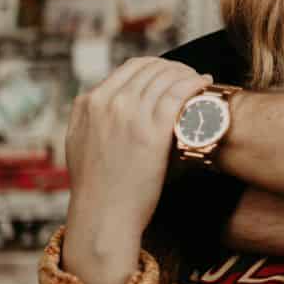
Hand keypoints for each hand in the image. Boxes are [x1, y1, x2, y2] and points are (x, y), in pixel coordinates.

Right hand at [62, 57, 210, 283]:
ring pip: (167, 77)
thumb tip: (99, 98)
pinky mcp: (152, 130)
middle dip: (176, 68)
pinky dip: (195, 84)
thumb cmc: (96, 188)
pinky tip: (205, 86)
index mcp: (89, 102)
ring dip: (188, 74)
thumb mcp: (78, 142)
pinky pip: (179, 93)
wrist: (103, 217)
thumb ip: (88, 115)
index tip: (172, 74)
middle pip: (151, 68)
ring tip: (202, 82)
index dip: (158, 67)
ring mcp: (130, 114)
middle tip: (191, 77)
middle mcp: (108, 102)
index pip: (131, 67)